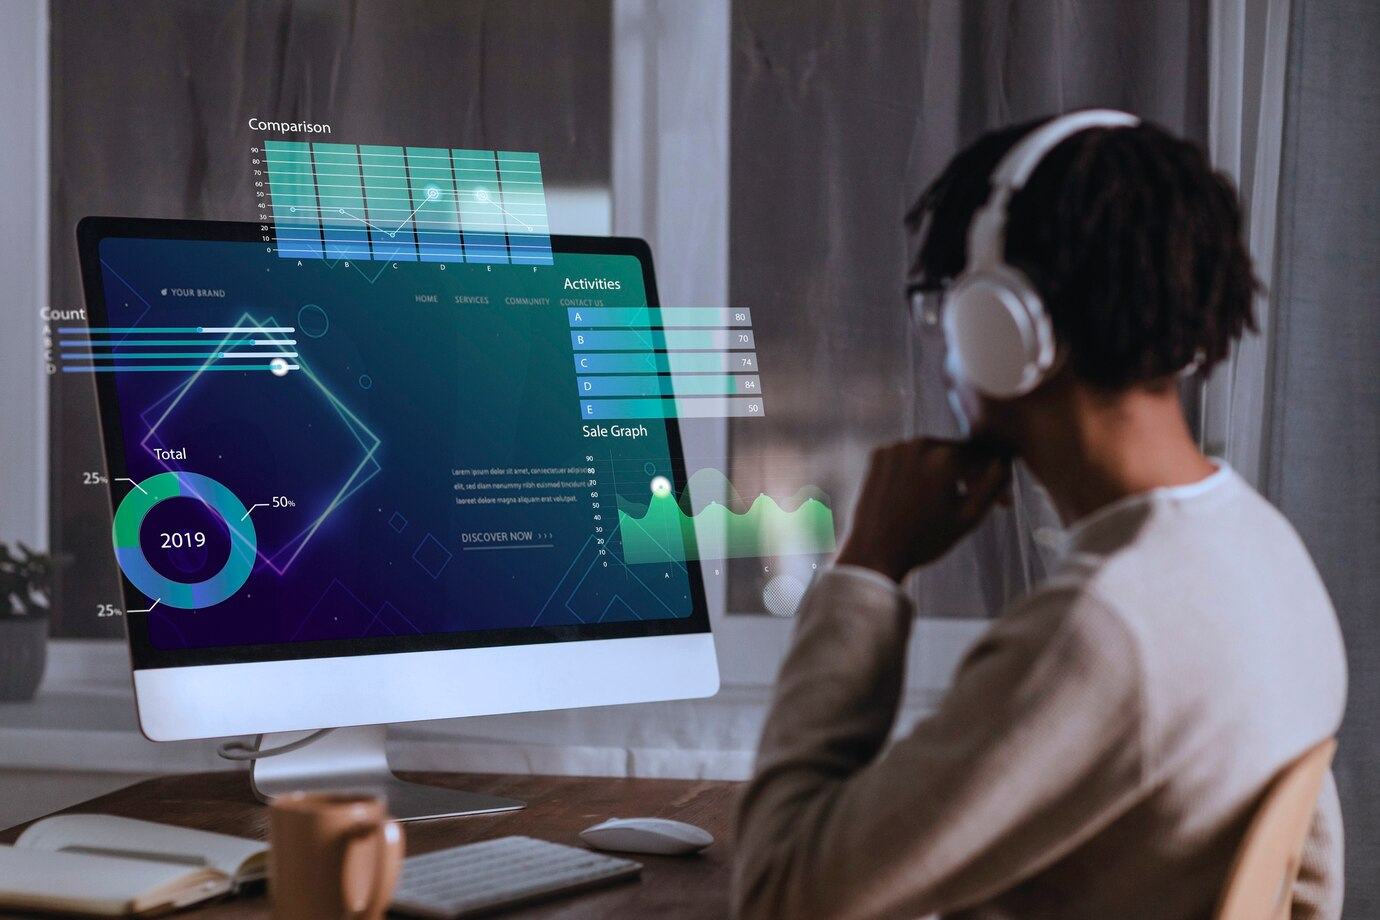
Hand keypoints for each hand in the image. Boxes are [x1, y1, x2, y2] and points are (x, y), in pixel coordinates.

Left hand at [836, 438, 1011, 582]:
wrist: (875, 552)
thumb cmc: (924, 539)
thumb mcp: (969, 516)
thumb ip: (993, 484)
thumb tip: (1003, 462)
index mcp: (945, 456)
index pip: (982, 457)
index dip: (994, 478)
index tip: (1000, 502)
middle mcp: (919, 443)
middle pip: (956, 453)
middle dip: (968, 474)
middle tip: (970, 501)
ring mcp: (895, 448)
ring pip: (931, 454)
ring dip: (942, 471)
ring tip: (940, 502)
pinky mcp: (878, 455)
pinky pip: (907, 457)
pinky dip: (916, 471)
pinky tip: (916, 495)